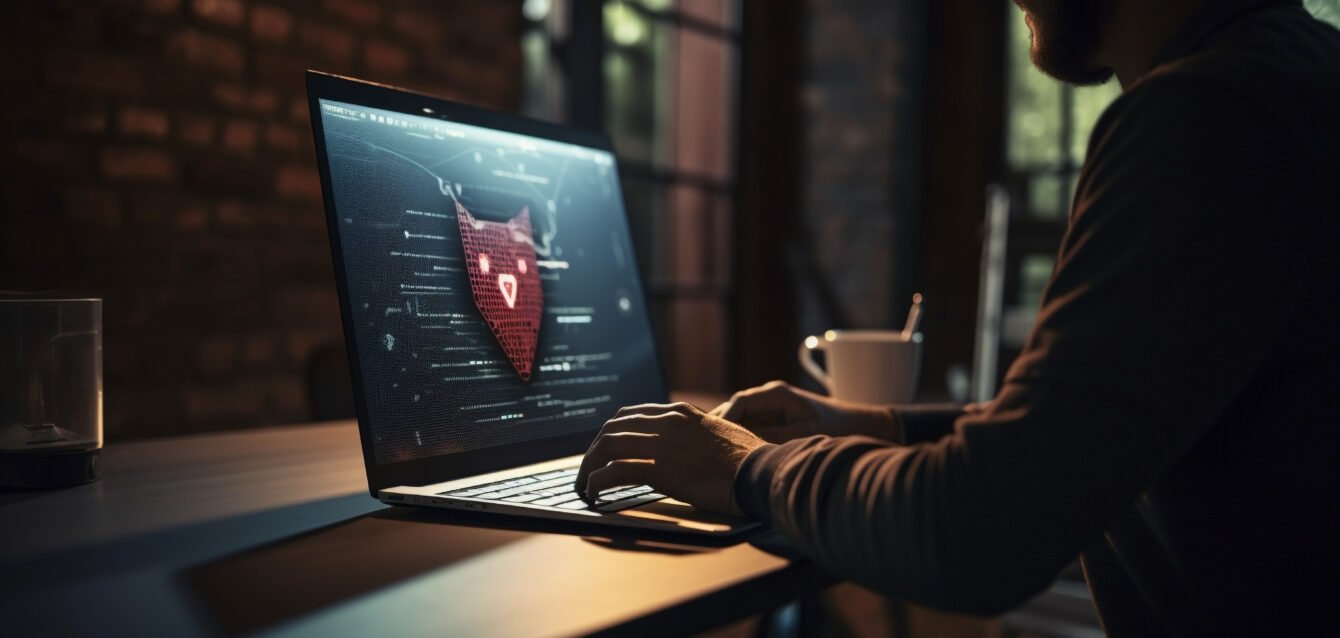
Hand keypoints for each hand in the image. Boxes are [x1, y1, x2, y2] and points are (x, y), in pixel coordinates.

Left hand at [575, 402, 767, 514]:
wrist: (763, 471)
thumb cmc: (750, 460)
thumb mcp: (721, 433)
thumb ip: (698, 434)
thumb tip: (689, 446)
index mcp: (681, 413)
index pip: (631, 414)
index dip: (611, 432)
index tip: (604, 448)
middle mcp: (668, 422)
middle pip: (613, 428)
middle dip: (594, 449)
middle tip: (588, 469)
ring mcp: (663, 443)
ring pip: (609, 447)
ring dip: (590, 466)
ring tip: (585, 484)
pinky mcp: (662, 469)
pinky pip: (616, 471)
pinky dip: (598, 481)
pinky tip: (594, 492)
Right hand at [709, 380, 896, 442]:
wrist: (866, 427)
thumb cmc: (839, 429)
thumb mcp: (804, 436)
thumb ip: (772, 439)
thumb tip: (744, 449)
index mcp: (776, 394)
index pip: (739, 402)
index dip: (722, 420)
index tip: (712, 438)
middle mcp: (770, 398)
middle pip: (734, 411)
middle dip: (720, 429)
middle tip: (704, 450)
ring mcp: (772, 410)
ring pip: (741, 422)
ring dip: (730, 436)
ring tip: (713, 456)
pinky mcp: (776, 423)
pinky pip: (752, 430)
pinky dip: (742, 441)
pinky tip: (733, 458)